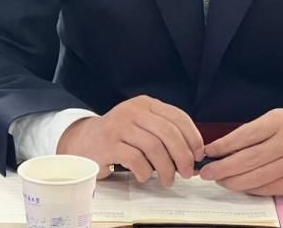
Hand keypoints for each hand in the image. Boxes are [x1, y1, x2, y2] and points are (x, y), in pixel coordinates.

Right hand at [56, 95, 203, 185]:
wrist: (83, 141)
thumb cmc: (119, 136)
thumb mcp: (141, 125)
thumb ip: (163, 132)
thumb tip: (192, 152)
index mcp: (145, 103)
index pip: (177, 116)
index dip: (193, 137)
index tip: (198, 154)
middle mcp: (133, 111)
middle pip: (168, 133)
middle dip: (183, 156)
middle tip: (187, 172)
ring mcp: (119, 126)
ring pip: (154, 147)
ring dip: (166, 168)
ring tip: (168, 180)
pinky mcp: (108, 144)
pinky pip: (136, 159)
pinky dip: (145, 172)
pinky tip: (144, 176)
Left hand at [199, 109, 282, 195]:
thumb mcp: (272, 121)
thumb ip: (249, 134)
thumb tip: (218, 151)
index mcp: (281, 121)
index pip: (246, 135)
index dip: (223, 146)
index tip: (208, 152)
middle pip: (249, 159)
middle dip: (223, 167)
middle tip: (207, 172)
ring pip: (256, 178)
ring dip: (233, 181)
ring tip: (220, 179)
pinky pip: (267, 189)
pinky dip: (249, 188)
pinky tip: (239, 184)